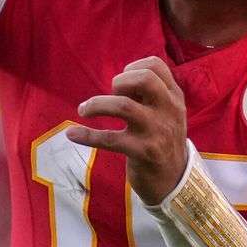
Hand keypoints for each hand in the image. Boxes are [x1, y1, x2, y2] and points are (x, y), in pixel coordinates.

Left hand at [68, 55, 189, 202]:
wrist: (175, 180)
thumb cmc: (163, 141)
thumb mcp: (167, 114)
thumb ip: (150, 94)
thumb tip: (120, 79)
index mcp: (174, 97)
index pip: (155, 66)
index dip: (133, 67)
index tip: (121, 84)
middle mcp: (168, 111)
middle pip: (144, 79)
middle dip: (120, 81)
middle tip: (111, 94)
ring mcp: (156, 131)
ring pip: (124, 106)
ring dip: (97, 104)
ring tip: (83, 110)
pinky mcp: (143, 152)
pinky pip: (110, 139)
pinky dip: (87, 135)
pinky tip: (72, 134)